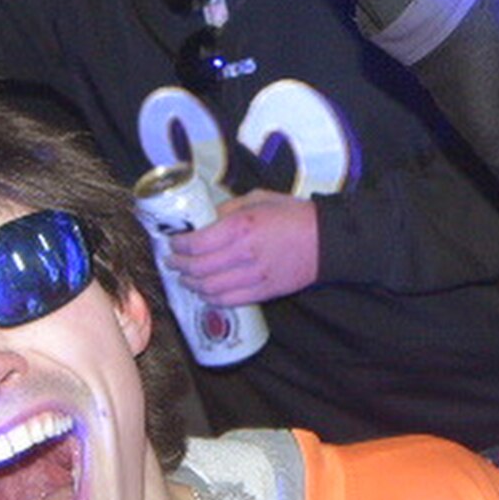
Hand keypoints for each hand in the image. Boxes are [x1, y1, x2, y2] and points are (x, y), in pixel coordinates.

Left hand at [165, 189, 320, 305]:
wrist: (326, 241)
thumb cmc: (294, 215)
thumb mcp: (259, 198)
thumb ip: (229, 208)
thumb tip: (206, 219)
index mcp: (241, 226)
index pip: (196, 243)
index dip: (178, 245)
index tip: (172, 243)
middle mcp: (244, 254)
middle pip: (198, 268)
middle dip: (179, 266)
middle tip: (172, 261)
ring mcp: (254, 276)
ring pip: (210, 288)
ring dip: (191, 284)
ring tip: (185, 277)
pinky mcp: (263, 292)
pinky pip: (229, 301)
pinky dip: (211, 299)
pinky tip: (204, 292)